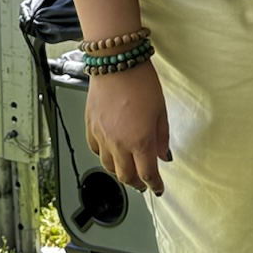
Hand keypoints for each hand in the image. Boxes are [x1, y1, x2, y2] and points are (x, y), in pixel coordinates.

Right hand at [86, 61, 170, 193]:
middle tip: (144, 183)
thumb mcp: (161, 110)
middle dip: (137, 183)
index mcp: (140, 141)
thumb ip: (161, 137)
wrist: (116, 63)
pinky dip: (104, 156)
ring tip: (128, 170)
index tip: (158, 189)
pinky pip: (96, 150)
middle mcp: (119, 143)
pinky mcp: (90, 127)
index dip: (154, 185)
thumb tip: (162, 154)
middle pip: (126, 176)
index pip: (147, 174)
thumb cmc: (141, 82)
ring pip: (108, 166)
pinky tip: (111, 152)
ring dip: (120, 172)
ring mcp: (102, 136)